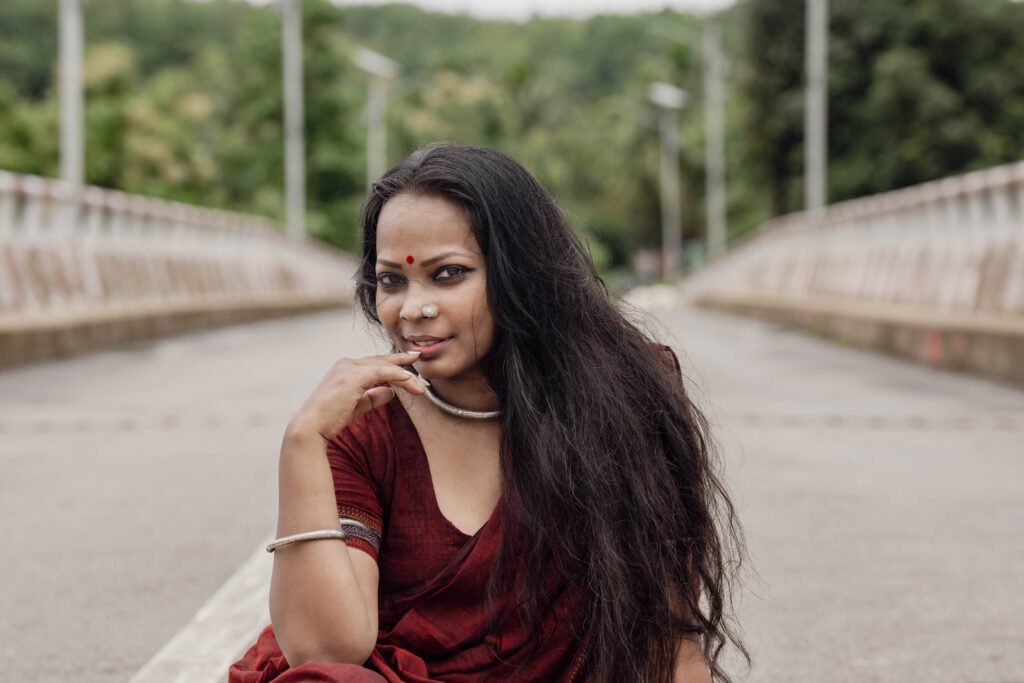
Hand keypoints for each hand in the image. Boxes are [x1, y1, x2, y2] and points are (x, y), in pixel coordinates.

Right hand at [286, 350, 425, 443]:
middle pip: (382, 361)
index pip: (375, 363)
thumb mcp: (356, 405)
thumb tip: (391, 391)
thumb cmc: (330, 419)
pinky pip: (382, 372)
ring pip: (385, 367)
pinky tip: (410, 381)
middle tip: (421, 365)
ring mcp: (349, 368)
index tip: (411, 362)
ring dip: (405, 376)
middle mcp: (346, 364)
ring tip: (420, 386)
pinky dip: (398, 376)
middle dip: (403, 364)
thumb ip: (372, 397)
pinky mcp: (353, 377)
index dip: (394, 363)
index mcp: (345, 369)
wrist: (311, 427)